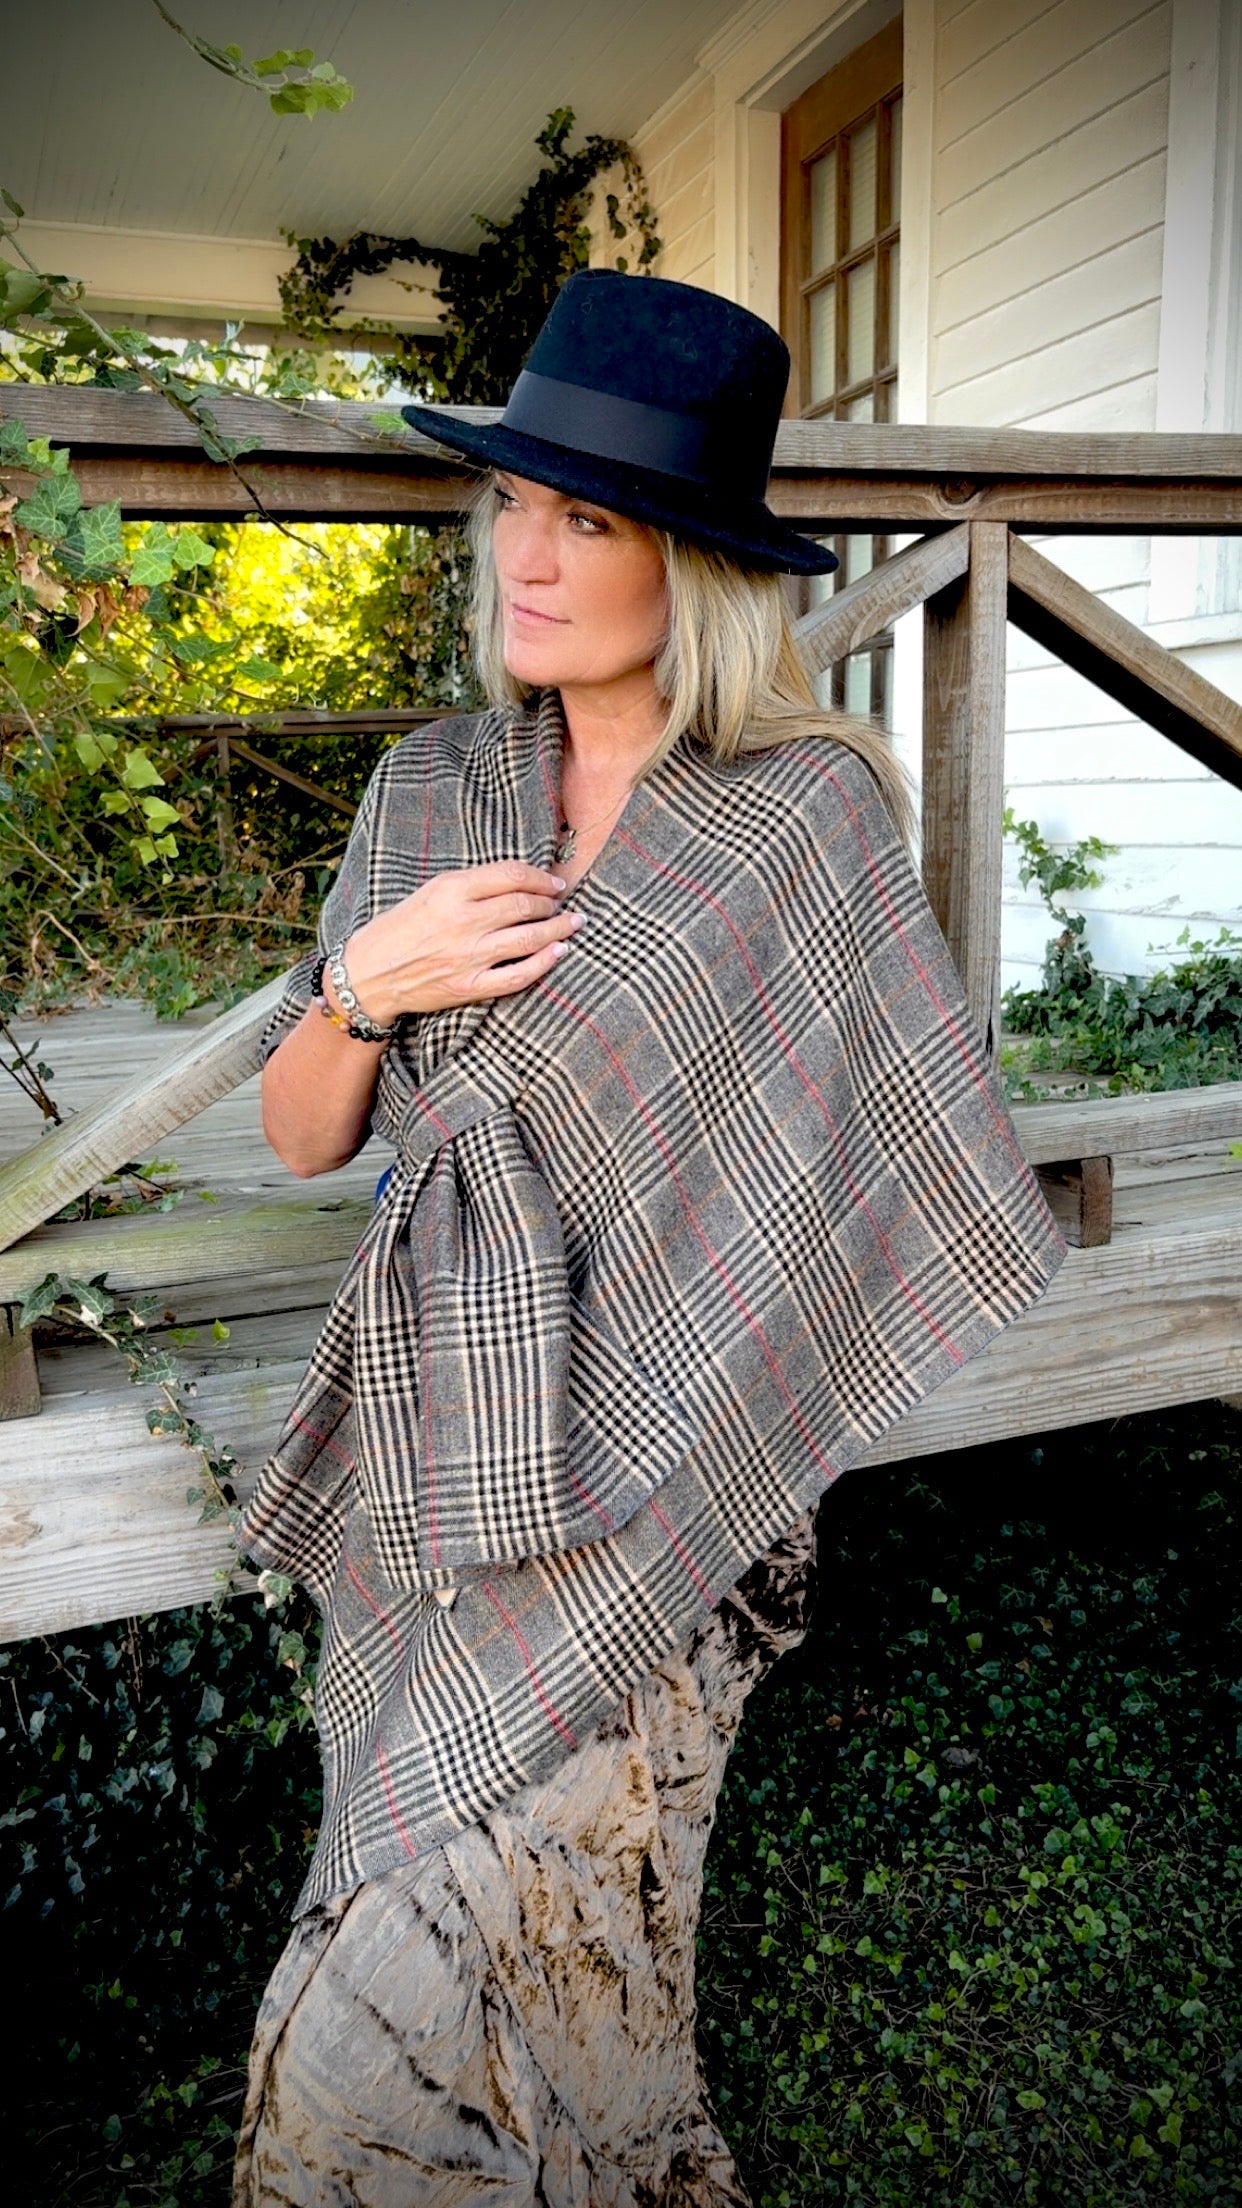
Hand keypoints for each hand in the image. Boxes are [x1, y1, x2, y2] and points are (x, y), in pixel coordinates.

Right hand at [334, 862, 580, 1025]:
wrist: (369, 974)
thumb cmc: (398, 928)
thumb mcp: (429, 892)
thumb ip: (471, 886)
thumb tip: (518, 882)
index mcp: (451, 890)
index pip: (511, 875)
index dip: (540, 877)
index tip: (554, 881)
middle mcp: (463, 921)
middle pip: (525, 905)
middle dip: (551, 902)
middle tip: (562, 903)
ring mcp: (468, 956)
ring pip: (529, 937)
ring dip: (558, 928)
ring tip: (573, 923)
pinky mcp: (470, 986)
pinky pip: (518, 975)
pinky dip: (544, 962)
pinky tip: (559, 952)